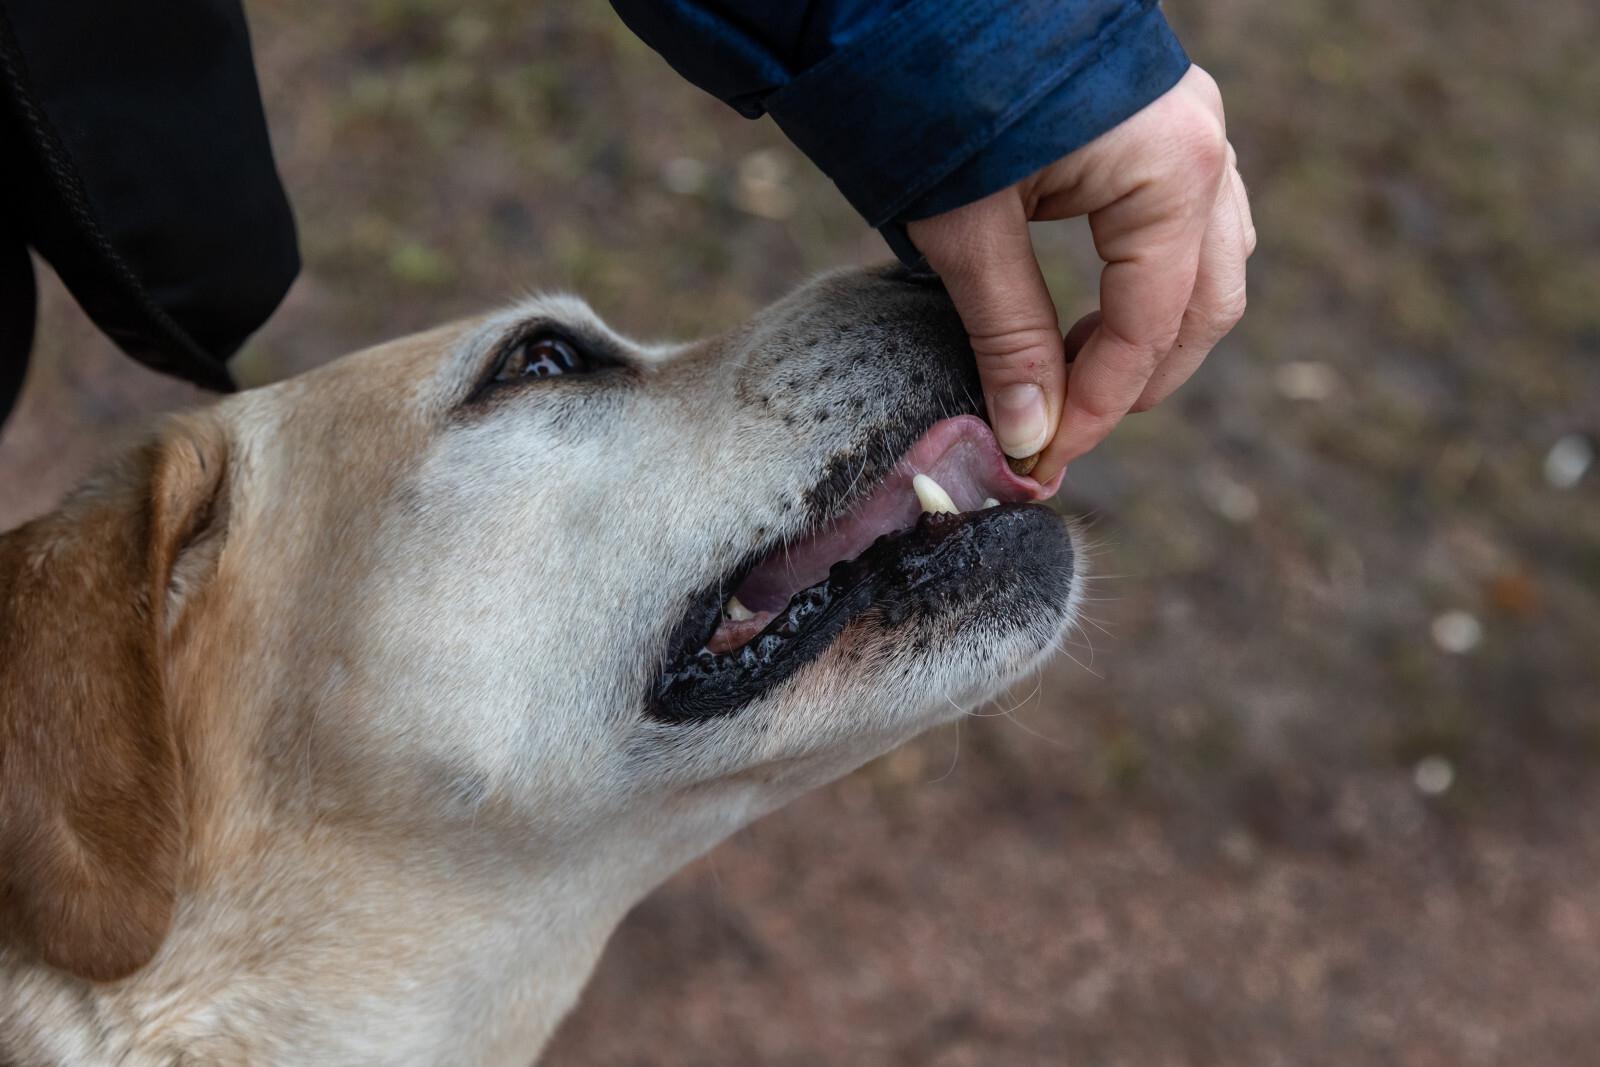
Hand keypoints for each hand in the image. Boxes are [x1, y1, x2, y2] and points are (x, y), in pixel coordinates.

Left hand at [906, 65, 1255, 485]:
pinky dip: (1148, 282)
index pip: (1152, 329)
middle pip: (1207, 304)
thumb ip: (1006, 336)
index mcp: (1170, 172)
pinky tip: (1090, 310)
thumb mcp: (966, 228)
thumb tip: (1029, 438)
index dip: (1098, 407)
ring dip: (1151, 333)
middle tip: (1066, 429)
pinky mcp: (1159, 121)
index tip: (1044, 458)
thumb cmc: (935, 92)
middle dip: (1140, 379)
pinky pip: (1186, 224)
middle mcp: (1203, 147)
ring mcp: (1190, 127)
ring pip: (1207, 264)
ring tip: (1074, 376)